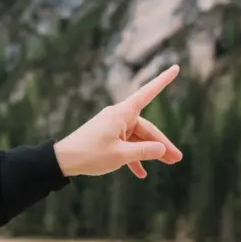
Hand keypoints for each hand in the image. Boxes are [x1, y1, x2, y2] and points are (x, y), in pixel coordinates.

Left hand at [53, 64, 183, 178]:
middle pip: (146, 128)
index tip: (175, 67)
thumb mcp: (120, 155)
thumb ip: (144, 151)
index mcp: (122, 113)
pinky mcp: (107, 137)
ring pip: (138, 138)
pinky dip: (133, 158)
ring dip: (150, 152)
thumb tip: (161, 149)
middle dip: (162, 144)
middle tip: (177, 159)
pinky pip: (126, 145)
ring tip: (167, 164)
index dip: (163, 81)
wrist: (63, 160)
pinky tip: (141, 173)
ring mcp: (113, 127)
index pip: (148, 93)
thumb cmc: (90, 154)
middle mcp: (119, 117)